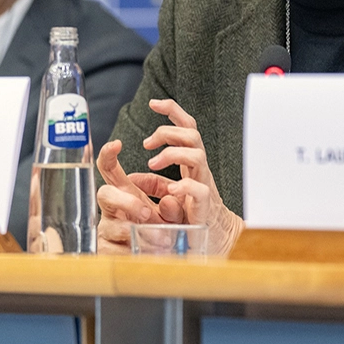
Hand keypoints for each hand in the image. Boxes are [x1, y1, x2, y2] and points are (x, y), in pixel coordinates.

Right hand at [95, 139, 185, 253]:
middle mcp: (113, 209)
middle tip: (147, 213)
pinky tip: (146, 255)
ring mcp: (107, 229)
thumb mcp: (170, 217)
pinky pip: (113, 250)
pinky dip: (133, 253)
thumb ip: (173, 208)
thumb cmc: (158, 233)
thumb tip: (168, 201)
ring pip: (110, 226)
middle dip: (126, 201)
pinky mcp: (106, 251)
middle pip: (104, 194)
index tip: (116, 144)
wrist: (151, 262)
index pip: (110, 170)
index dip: (108, 155)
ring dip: (133, 232)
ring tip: (159, 241)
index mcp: (125, 194)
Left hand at [131, 98, 243, 253]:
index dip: (172, 111)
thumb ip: (152, 184)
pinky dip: (183, 186)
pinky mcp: (205, 206)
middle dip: (168, 131)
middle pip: (192, 135)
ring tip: (152, 163)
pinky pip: (199, 189)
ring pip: (197, 155)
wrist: (212, 240)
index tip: (153, 103)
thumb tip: (131, 177)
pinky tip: (171, 189)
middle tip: (147, 144)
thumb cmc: (191, 215)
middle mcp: (200, 170)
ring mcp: (204, 185)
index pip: (186, 128)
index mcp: (192, 164)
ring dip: (172, 154)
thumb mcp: (167, 195)